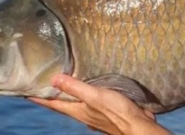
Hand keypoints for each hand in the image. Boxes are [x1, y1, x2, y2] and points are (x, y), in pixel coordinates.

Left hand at [29, 74, 170, 134]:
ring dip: (68, 94)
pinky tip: (89, 88)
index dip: (40, 97)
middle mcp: (83, 113)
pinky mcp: (105, 110)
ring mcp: (94, 113)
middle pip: (63, 104)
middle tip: (44, 82)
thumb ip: (75, 88)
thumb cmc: (116, 112)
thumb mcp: (94, 97)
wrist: (137, 125)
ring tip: (63, 82)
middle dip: (52, 95)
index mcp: (77, 111)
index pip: (53, 103)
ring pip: (76, 102)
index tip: (28, 90)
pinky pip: (89, 101)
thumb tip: (53, 79)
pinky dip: (84, 94)